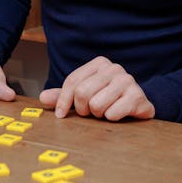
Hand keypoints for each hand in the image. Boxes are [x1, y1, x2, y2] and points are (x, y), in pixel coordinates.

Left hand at [40, 56, 154, 121]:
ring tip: (106, 111)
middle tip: (91, 112)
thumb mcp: (84, 95)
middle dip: (83, 109)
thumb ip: (63, 96)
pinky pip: (112, 114)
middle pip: (83, 93)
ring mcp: (128, 81)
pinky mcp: (137, 96)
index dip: (63, 101)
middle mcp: (114, 68)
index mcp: (99, 63)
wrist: (138, 105)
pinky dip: (111, 118)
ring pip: (96, 105)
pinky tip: (118, 113)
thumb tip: (43, 97)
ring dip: (98, 115)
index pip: (73, 81)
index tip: (60, 115)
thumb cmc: (109, 99)